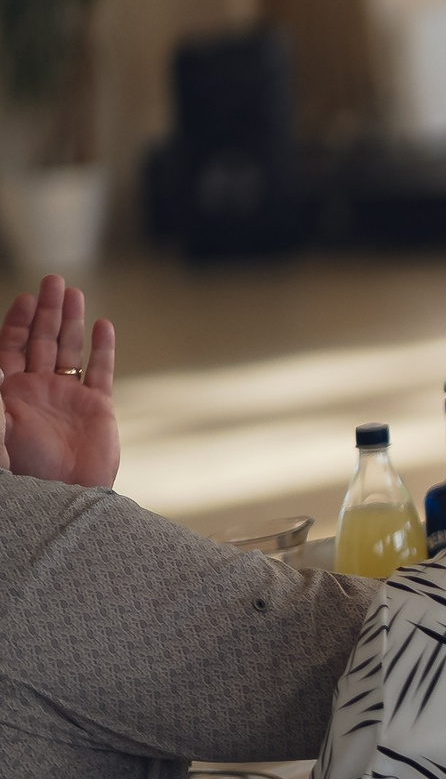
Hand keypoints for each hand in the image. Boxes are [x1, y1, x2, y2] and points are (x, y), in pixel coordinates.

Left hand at [0, 276, 117, 485]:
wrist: (63, 497)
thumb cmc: (22, 468)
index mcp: (9, 394)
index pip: (10, 347)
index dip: (16, 322)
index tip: (25, 298)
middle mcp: (37, 390)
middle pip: (40, 340)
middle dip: (46, 310)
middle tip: (54, 280)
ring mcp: (68, 397)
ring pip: (69, 349)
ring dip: (71, 321)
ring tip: (75, 293)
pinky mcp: (97, 407)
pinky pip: (100, 371)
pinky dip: (102, 348)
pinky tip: (102, 326)